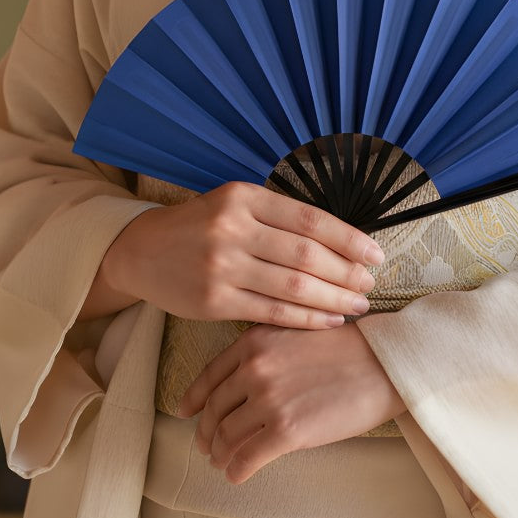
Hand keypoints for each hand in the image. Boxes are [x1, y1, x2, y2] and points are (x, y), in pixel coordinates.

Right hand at [97, 181, 382, 328]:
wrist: (142, 250)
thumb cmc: (200, 226)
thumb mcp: (234, 204)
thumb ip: (278, 217)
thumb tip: (339, 238)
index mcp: (243, 197)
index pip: (310, 219)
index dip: (349, 238)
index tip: (375, 254)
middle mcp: (232, 229)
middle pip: (306, 254)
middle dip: (346, 272)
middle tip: (370, 284)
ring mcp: (221, 266)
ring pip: (293, 286)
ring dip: (333, 298)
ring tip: (358, 304)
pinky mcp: (213, 301)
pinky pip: (271, 313)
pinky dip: (306, 319)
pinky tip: (329, 320)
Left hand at [177, 322, 406, 483]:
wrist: (382, 362)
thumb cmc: (346, 348)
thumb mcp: (294, 334)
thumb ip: (263, 353)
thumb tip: (239, 386)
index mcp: (254, 341)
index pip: (210, 375)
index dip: (194, 399)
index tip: (185, 412)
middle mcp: (254, 368)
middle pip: (214, 410)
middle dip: (206, 432)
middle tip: (206, 445)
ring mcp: (268, 400)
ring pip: (225, 437)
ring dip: (220, 454)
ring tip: (222, 461)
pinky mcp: (285, 430)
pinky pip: (245, 459)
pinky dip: (236, 470)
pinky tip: (238, 473)